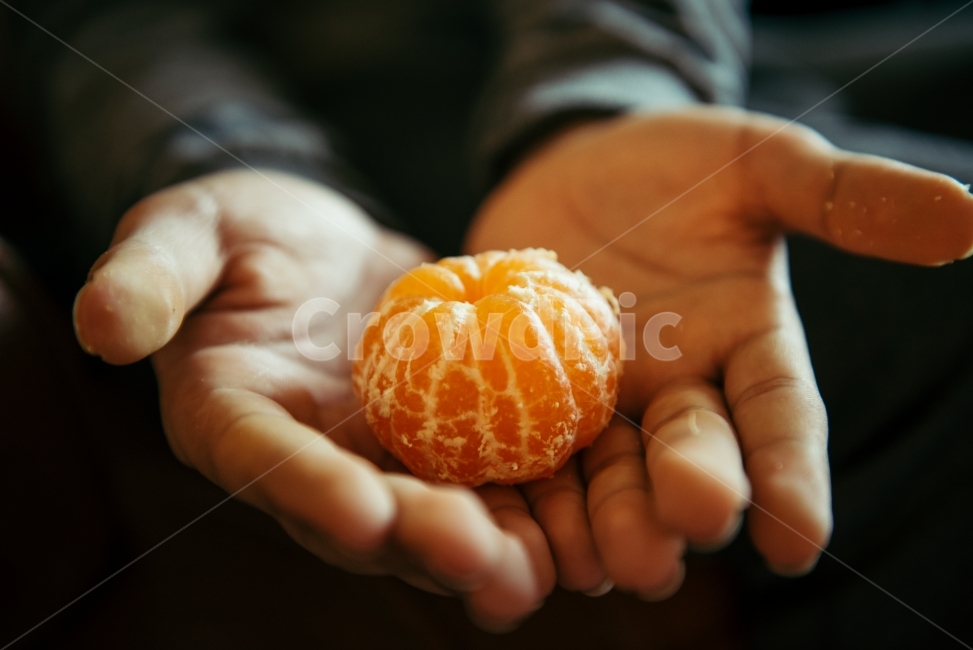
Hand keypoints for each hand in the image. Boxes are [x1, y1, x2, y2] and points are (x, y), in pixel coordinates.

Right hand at [73, 169, 556, 629]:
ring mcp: (382, 451)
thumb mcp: (186, 232)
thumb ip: (150, 274)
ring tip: (549, 567)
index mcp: (235, 419)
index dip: (307, 489)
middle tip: (486, 561)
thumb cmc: (238, 234)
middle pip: (366, 513)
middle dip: (422, 542)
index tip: (361, 509)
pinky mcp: (446, 431)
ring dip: (490, 544)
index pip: (265, 461)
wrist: (318, 243)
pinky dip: (532, 494)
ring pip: (434, 511)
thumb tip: (103, 324)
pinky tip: (584, 509)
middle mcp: (312, 456)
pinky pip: (488, 469)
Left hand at [466, 106, 972, 595]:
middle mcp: (677, 392)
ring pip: (608, 480)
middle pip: (689, 460)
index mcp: (746, 348)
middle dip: (688, 501)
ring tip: (602, 558)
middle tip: (681, 534)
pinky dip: (523, 497)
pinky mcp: (526, 396)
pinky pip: (526, 455)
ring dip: (606, 524)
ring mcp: (598, 401)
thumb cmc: (677, 163)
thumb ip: (839, 194)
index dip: (793, 476)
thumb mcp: (757, 163)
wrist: (574, 164)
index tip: (798, 540)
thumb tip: (965, 215)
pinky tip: (511, 529)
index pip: (780, 418)